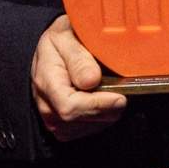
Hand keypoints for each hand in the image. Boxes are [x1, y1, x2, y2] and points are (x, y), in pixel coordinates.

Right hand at [31, 14, 126, 141]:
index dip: (97, 105)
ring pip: (82, 129)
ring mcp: (50, 115)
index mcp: (46, 79)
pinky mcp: (58, 123)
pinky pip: (81, 132)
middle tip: (123, 94)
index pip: (69, 106)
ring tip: (113, 95)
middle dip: (106, 110)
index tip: (119, 97)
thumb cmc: (63, 38)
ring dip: (103, 116)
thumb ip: (79, 58)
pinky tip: (104, 104)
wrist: (54, 44)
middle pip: (77, 120)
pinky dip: (98, 121)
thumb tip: (91, 80)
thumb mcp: (68, 35)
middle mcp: (44, 102)